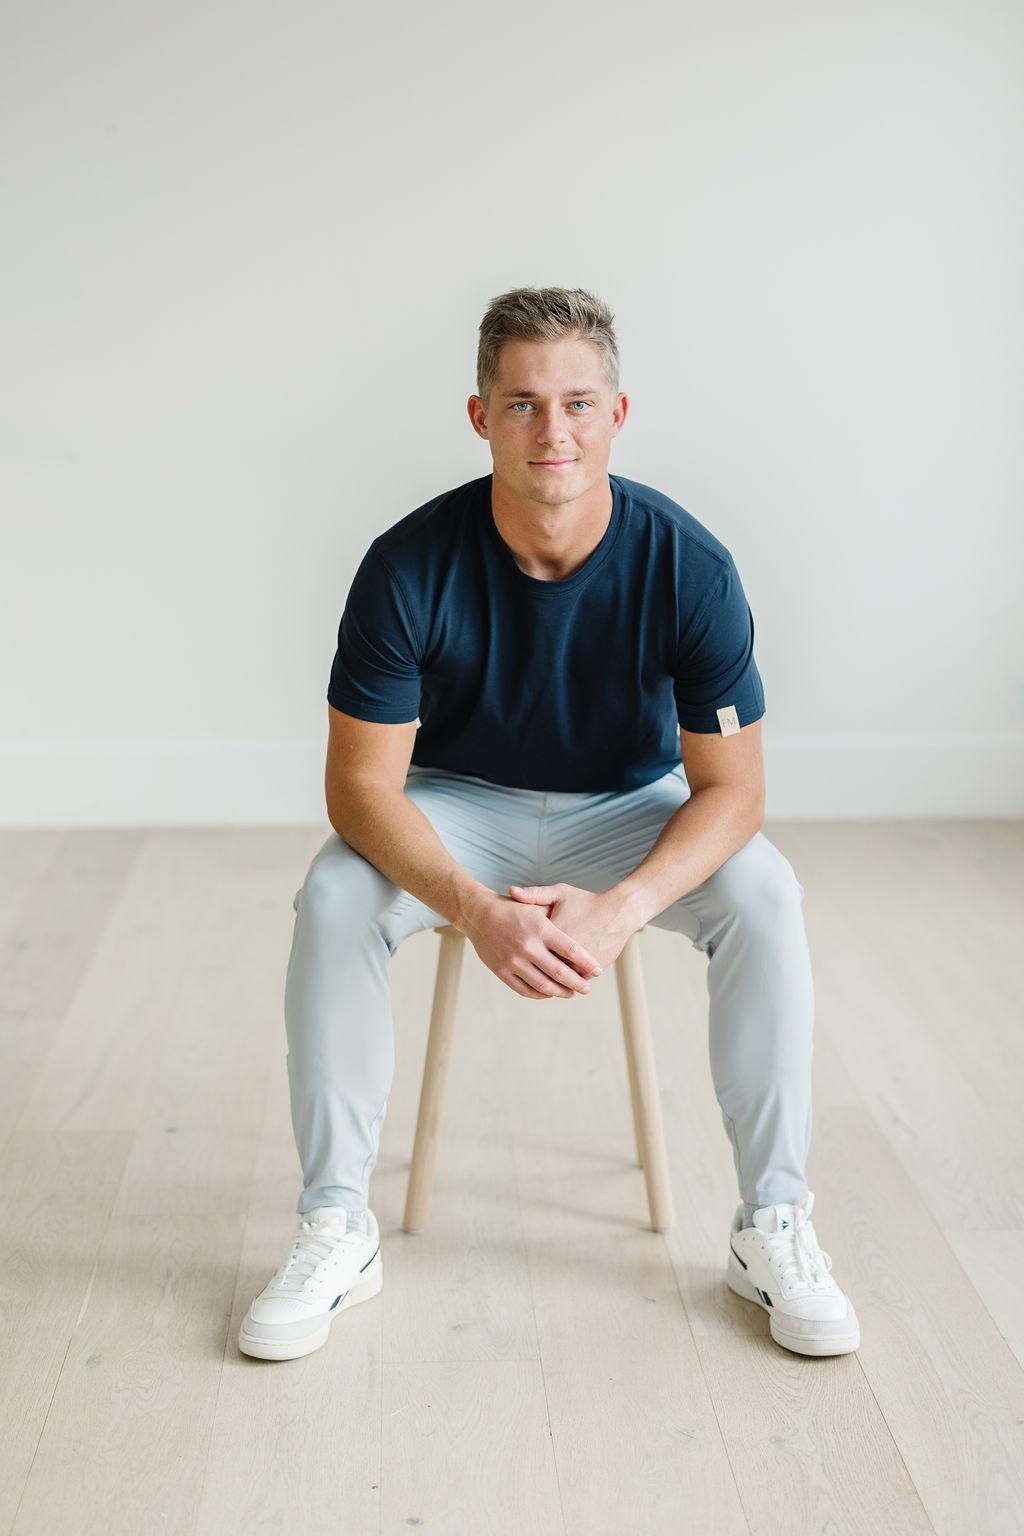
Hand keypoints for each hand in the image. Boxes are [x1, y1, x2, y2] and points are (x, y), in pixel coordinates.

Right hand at [459, 888, 603, 1001]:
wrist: (479, 914)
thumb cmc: (512, 909)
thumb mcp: (536, 908)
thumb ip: (556, 922)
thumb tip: (581, 939)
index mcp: (540, 928)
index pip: (570, 950)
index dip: (586, 962)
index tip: (598, 971)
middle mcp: (527, 945)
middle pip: (559, 971)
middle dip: (577, 983)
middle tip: (587, 988)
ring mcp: (513, 960)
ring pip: (543, 985)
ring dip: (560, 992)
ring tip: (570, 993)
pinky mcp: (501, 970)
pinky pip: (524, 990)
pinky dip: (539, 995)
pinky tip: (549, 994)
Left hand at [507, 882, 640, 970]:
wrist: (619, 912)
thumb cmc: (587, 901)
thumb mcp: (560, 893)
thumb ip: (534, 894)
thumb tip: (511, 891)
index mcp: (549, 932)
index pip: (527, 948)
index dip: (521, 952)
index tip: (516, 954)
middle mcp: (560, 950)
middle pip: (540, 967)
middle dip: (532, 970)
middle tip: (527, 970)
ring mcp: (577, 962)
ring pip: (558, 978)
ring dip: (552, 981)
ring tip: (544, 980)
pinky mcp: (591, 970)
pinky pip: (575, 981)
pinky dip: (570, 982)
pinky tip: (564, 981)